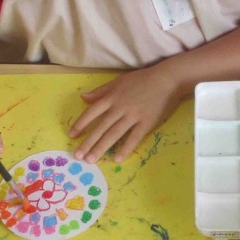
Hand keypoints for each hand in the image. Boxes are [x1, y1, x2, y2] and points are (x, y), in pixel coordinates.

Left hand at [69, 65, 184, 162]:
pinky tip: (117, 159)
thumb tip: (83, 97)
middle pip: (101, 127)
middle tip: (78, 155)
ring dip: (101, 148)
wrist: (167, 79)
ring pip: (114, 134)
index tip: (72, 135)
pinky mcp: (147, 123)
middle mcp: (120, 107)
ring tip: (91, 159)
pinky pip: (134, 138)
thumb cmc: (143, 79)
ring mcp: (133, 116)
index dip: (81, 124)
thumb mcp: (119, 81)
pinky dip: (125, 148)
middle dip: (88, 142)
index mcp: (112, 97)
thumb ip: (101, 91)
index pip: (92, 112)